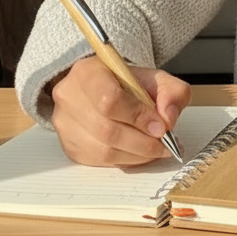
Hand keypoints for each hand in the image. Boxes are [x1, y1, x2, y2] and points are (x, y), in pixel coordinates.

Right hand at [50, 56, 191, 165]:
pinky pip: (99, 162)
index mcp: (87, 73)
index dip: (138, 117)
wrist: (101, 88)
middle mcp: (69, 97)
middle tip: (165, 145)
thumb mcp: (155, 78)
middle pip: (106, 130)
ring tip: (157, 150)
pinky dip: (125, 161)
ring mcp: (65, 124)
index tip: (161, 126)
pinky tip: (139, 154)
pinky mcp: (69, 146)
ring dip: (136, 155)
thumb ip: (171, 92)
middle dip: (142, 142)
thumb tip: (169, 119)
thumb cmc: (127, 83)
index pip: (110, 99)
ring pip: (103, 151)